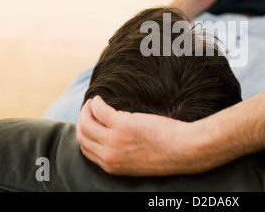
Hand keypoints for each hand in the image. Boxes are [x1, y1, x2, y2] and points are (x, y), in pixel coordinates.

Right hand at [76, 96, 210, 175]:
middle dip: (81, 121)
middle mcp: (108, 155)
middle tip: (87, 110)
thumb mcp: (137, 161)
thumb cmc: (166, 152)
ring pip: (86, 123)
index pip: (86, 150)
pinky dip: (96, 102)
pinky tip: (99, 98)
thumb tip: (115, 139)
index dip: (84, 135)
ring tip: (92, 103)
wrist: (182, 150)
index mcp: (112, 166)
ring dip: (86, 110)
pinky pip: (99, 110)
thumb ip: (122, 153)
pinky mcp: (122, 125)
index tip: (88, 124)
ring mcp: (114, 140)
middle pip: (82, 136)